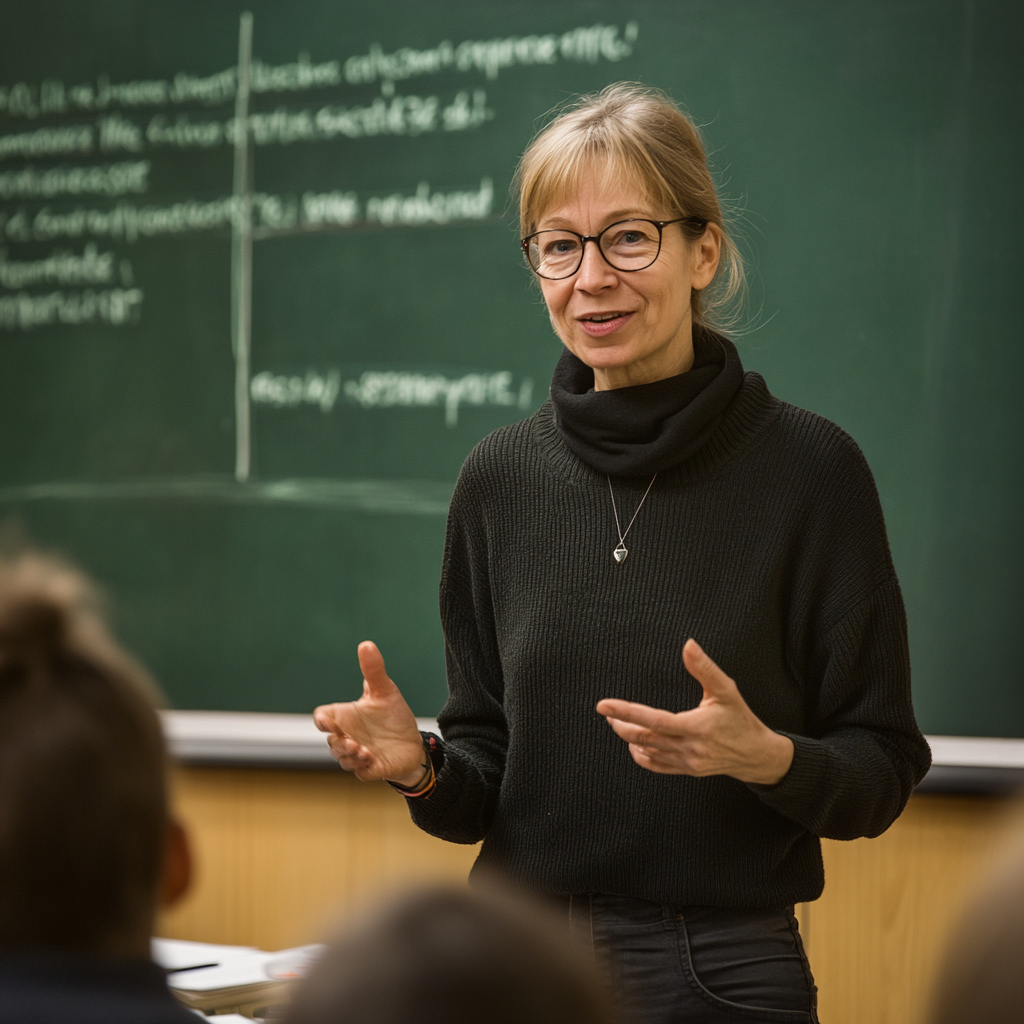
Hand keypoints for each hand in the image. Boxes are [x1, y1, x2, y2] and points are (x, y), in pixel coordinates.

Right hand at [314, 641, 425, 785]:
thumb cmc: (393, 717)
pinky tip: (371, 758)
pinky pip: (360, 771)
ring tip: (363, 750)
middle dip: (339, 742)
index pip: (323, 719)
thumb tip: (366, 644)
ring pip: (343, 758)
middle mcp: (348, 737)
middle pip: (332, 741)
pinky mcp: (370, 769)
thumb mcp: (385, 691)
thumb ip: (373, 671)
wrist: (413, 743)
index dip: (322, 721)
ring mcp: (357, 755)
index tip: (327, 722)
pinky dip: (363, 766)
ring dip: (350, 755)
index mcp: (345, 718)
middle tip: (350, 740)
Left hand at [596, 639, 794, 785]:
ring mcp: (688, 762)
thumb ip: (704, 668)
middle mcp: (690, 747)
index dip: (627, 711)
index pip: (654, 720)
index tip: (604, 705)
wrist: (755, 753)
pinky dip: (641, 756)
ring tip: (617, 723)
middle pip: (644, 738)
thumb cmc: (740, 718)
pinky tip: (635, 744)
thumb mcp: (726, 690)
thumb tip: (688, 645)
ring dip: (629, 737)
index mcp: (697, 727)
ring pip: (648, 752)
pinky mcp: (688, 770)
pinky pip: (657, 766)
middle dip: (621, 724)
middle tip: (608, 712)